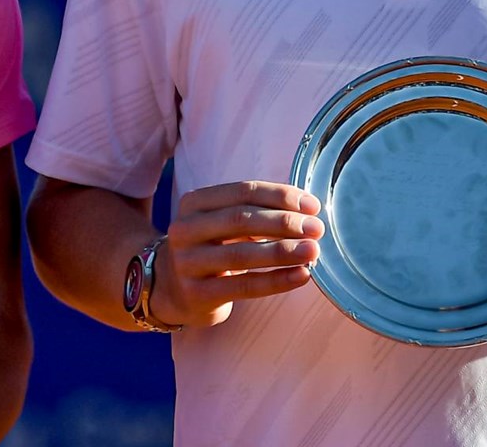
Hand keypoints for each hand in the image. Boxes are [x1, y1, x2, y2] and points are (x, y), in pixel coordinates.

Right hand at [150, 181, 322, 328]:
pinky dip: (276, 281)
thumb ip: (257, 212)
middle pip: (241, 219)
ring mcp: (187, 263)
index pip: (243, 191)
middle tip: (317, 229)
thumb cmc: (210, 248)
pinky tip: (301, 276)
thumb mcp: (222, 223)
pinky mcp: (196, 294)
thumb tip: (309, 210)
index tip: (312, 206)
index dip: (280, 196)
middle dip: (284, 223)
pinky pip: (243, 287)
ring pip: (241, 254)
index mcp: (194, 202)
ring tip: (313, 251)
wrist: (169, 288)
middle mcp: (185, 229)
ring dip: (283, 251)